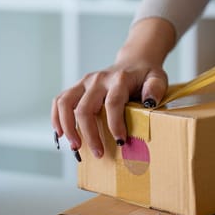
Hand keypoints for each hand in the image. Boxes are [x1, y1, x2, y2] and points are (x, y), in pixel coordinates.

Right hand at [51, 17, 174, 159]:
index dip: (115, 124)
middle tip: (98, 153)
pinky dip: (56, 117)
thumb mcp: (158, 78)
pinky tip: (60, 133)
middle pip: (85, 108)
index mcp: (119, 79)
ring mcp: (85, 82)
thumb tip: (149, 103)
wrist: (134, 61)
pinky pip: (60, 100)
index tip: (120, 142)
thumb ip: (155, 89)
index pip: (112, 103)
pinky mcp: (78, 86)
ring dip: (68, 127)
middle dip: (89, 134)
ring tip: (75, 146)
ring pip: (66, 103)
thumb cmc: (146, 75)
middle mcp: (98, 79)